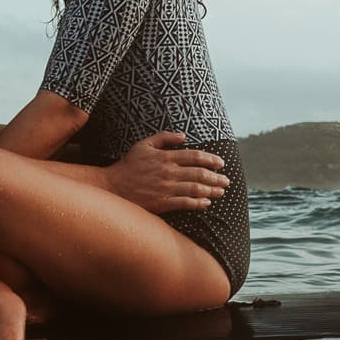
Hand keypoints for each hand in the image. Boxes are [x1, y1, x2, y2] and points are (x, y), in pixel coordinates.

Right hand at [105, 132, 229, 212]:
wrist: (113, 187)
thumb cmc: (129, 165)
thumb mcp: (144, 144)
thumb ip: (164, 137)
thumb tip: (183, 135)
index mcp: (166, 157)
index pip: (195, 156)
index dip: (211, 159)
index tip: (221, 163)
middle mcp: (168, 173)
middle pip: (199, 174)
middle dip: (216, 177)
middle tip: (226, 180)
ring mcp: (166, 189)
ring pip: (195, 189)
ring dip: (211, 190)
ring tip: (221, 192)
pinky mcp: (162, 203)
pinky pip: (185, 203)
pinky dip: (198, 203)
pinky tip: (206, 203)